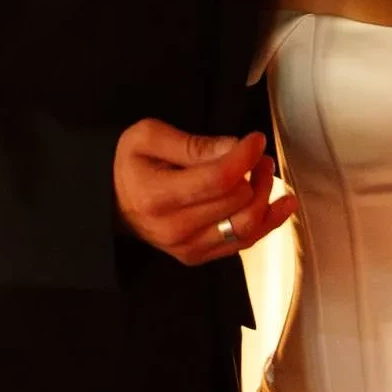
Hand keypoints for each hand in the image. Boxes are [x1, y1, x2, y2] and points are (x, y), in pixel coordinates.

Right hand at [113, 120, 294, 264]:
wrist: (109, 201)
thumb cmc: (129, 163)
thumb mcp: (148, 136)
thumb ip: (192, 144)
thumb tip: (234, 147)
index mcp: (158, 196)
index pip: (219, 179)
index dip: (245, 157)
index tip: (255, 139)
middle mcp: (174, 228)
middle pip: (237, 202)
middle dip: (256, 172)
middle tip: (258, 153)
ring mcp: (187, 247)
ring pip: (246, 226)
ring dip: (265, 196)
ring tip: (265, 172)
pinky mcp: (198, 255)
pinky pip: (243, 242)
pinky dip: (268, 223)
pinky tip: (281, 204)